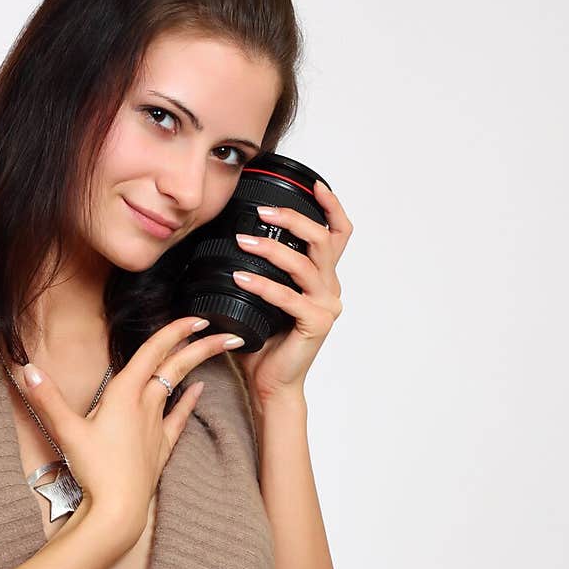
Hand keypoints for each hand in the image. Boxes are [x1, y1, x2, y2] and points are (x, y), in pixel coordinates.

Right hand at [15, 315, 239, 547]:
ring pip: (179, 387)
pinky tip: (199, 390)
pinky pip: (179, 418)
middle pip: (176, 366)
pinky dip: (190, 401)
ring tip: (213, 350)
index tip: (197, 317)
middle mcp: (146, 406)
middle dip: (202, 345)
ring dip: (196, 366)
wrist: (118, 510)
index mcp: (125, 394)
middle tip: (227, 331)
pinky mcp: (160, 448)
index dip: (175, 331)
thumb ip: (46, 398)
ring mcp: (156, 427)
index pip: (153, 352)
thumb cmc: (95, 471)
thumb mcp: (65, 431)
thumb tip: (26, 369)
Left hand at [230, 178, 351, 404]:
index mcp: (323, 278)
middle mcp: (331, 288)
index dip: (331, 207)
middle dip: (293, 219)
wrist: (270, 383)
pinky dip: (264, 285)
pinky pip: (289, 297)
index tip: (313, 184)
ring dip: (272, 249)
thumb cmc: (263, 342)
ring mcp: (327, 306)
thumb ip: (258, 269)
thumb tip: (230, 238)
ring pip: (305, 264)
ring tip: (242, 240)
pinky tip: (241, 277)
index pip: (338, 234)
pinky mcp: (316, 324)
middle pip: (324, 240)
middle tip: (262, 211)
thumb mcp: (260, 297)